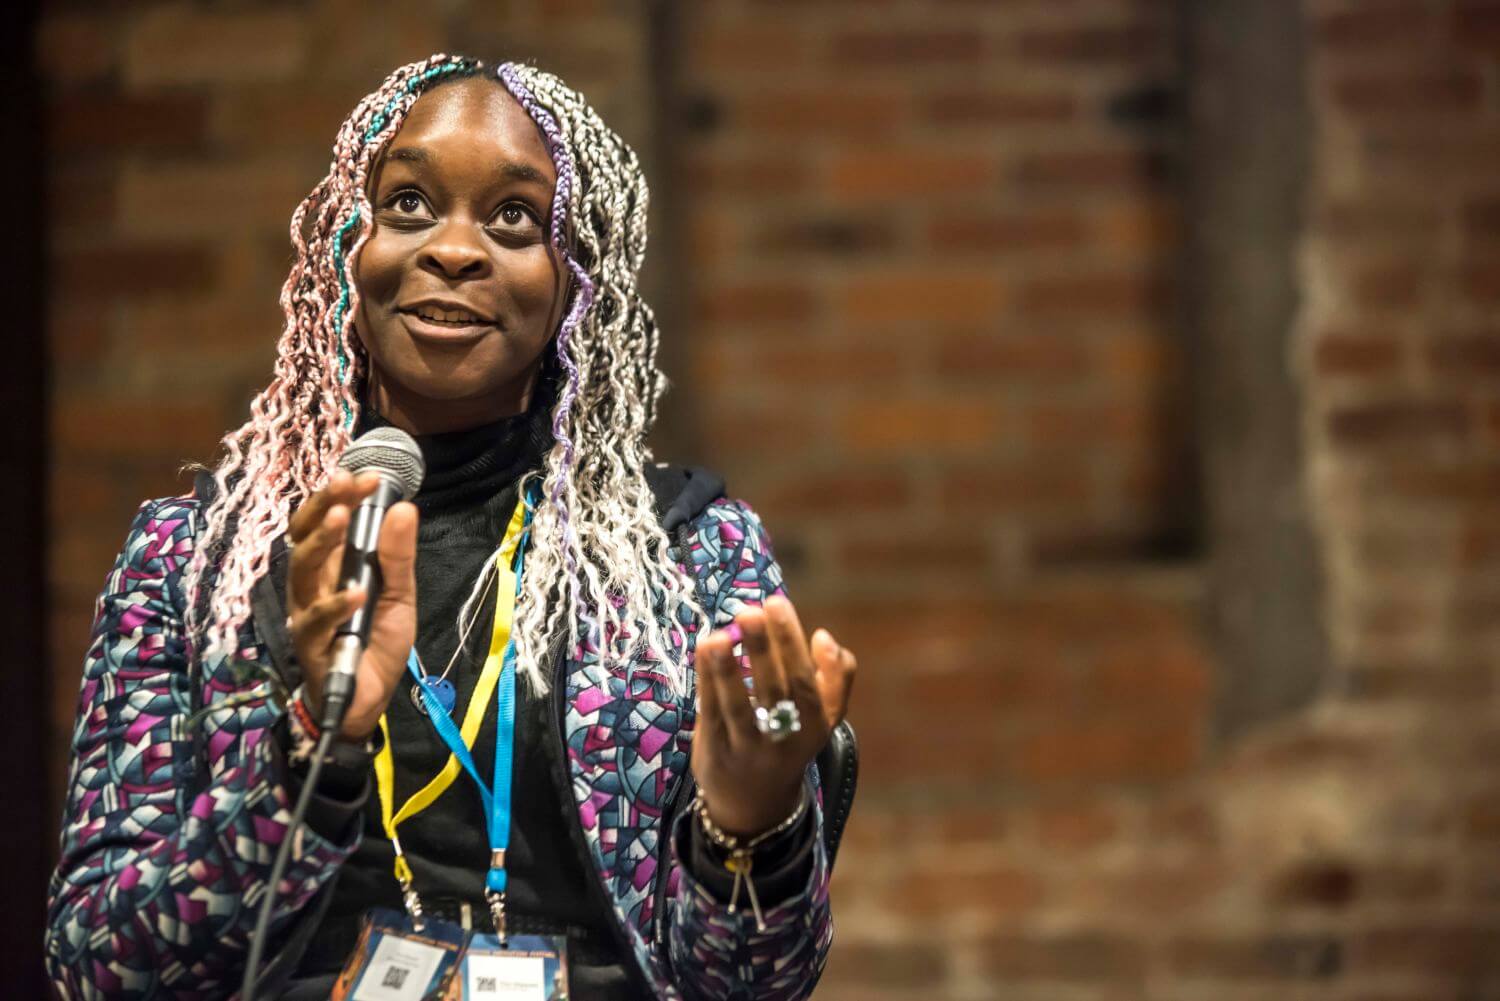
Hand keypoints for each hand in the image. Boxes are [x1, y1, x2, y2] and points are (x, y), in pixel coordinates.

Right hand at [284, 468, 417, 741]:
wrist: (368, 698)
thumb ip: (398, 555)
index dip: (340, 497)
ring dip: (323, 542)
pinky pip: (318, 621)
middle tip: (345, 484)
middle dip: (324, 507)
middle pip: (304, 538)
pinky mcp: (311, 645)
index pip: (326, 523)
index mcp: (331, 568)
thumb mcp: (398, 594)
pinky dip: (337, 605)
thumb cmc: (375, 642)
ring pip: (302, 571)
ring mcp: (307, 613)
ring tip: (343, 518)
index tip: (366, 477)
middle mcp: (312, 585)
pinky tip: (356, 593)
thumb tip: (404, 507)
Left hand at [690, 594, 856, 836]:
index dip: (792, 644)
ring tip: (717, 638)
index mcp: (814, 725)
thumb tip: (824, 637)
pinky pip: (710, 713)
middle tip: (749, 611)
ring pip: (738, 708)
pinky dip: (706, 681)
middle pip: (775, 692)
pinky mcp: (716, 753)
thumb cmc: (790, 741)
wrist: (757, 805)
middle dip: (763, 650)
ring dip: (727, 671)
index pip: (806, 681)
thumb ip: (836, 677)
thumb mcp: (824, 717)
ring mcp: (748, 749)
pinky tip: (704, 650)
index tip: (776, 603)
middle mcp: (784, 739)